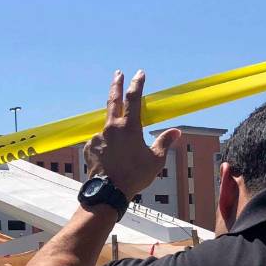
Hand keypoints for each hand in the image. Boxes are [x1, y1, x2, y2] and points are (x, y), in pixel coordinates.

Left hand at [84, 70, 180, 201]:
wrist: (109, 192)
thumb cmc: (134, 176)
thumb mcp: (155, 160)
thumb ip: (164, 143)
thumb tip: (176, 132)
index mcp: (129, 127)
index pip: (134, 98)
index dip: (137, 84)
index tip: (139, 73)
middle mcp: (111, 128)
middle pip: (113, 100)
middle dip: (116, 84)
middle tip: (117, 73)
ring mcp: (98, 137)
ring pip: (107, 127)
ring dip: (113, 130)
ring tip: (121, 148)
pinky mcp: (89, 147)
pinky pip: (99, 142)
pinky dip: (106, 146)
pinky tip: (111, 158)